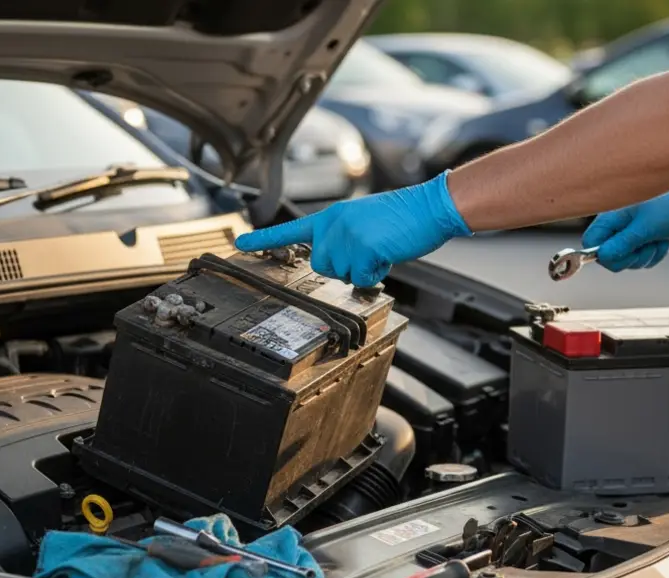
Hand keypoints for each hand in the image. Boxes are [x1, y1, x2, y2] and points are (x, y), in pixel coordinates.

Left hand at [234, 172, 471, 286]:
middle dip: (344, 266)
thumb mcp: (364, 222)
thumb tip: (342, 263)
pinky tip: (388, 254)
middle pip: (321, 265)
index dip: (262, 239)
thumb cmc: (404, 217)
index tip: (238, 244)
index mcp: (332, 216)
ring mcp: (346, 236)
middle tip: (369, 250)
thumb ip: (343, 238)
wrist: (430, 207)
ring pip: (341, 274)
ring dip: (362, 270)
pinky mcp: (362, 248)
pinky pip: (362, 278)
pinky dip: (377, 273)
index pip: (289, 230)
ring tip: (381, 248)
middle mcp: (333, 225)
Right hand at [582, 166, 668, 270]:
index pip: (591, 241)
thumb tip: (602, 257)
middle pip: (608, 254)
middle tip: (645, 247)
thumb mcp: (647, 227)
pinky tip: (663, 242)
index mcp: (613, 214)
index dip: (601, 253)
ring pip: (625, 258)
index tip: (618, 255)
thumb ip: (622, 244)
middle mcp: (620, 222)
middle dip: (629, 257)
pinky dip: (652, 255)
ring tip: (658, 241)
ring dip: (643, 257)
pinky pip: (640, 256)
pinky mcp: (646, 236)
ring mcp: (633, 230)